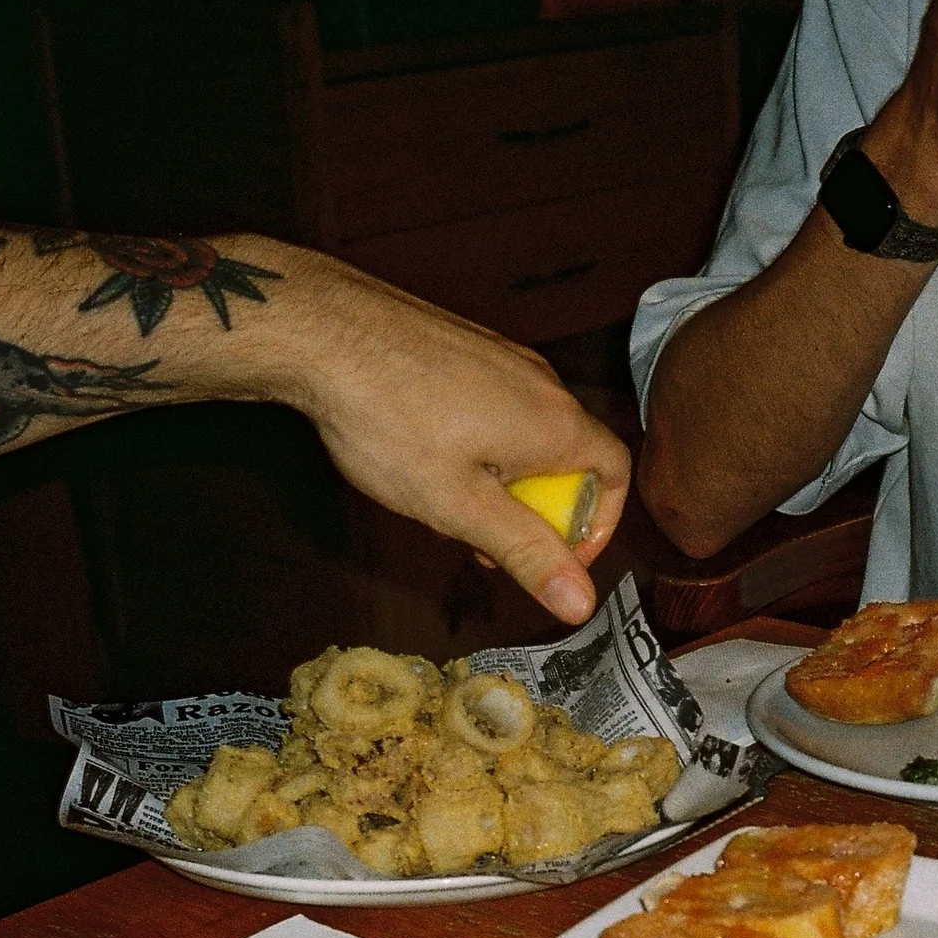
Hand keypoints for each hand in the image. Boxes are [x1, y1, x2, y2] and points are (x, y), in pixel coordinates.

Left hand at [288, 264, 628, 623]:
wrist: (321, 334)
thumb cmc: (388, 422)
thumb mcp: (459, 507)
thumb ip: (525, 552)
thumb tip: (582, 604)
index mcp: (554, 422)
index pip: (616, 472)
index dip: (599, 524)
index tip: (557, 557)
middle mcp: (540, 381)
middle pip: (572, 454)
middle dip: (540, 510)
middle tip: (489, 544)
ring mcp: (503, 356)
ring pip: (528, 431)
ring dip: (507, 479)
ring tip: (448, 504)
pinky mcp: (466, 344)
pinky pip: (496, 403)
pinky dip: (482, 442)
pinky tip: (425, 456)